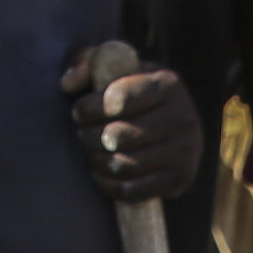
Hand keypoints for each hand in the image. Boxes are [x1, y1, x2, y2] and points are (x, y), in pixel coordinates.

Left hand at [65, 45, 198, 205]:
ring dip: (96, 160)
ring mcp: (185, 151)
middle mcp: (183, 116)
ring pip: (122, 164)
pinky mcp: (180, 179)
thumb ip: (86, 62)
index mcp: (167, 83)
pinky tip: (101, 172)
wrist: (172, 127)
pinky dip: (108, 184)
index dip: (89, 108)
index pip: (118, 100)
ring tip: (91, 151)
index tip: (80, 111)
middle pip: (117, 136)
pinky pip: (132, 190)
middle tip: (83, 133)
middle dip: (89, 136)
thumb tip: (67, 85)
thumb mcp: (112, 67)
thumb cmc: (131, 92)